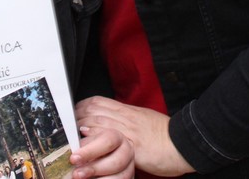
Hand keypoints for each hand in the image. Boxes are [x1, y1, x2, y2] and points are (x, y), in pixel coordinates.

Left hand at [70, 125, 133, 178]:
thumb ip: (85, 142)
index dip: (90, 151)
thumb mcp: (90, 141)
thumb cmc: (96, 147)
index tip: (74, 158)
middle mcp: (126, 151)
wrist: (106, 156)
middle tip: (76, 174)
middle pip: (115, 162)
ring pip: (119, 177)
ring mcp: (129, 167)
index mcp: (117, 137)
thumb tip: (76, 138)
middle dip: (94, 169)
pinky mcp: (129, 178)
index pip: (107, 141)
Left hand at [75, 97, 192, 176]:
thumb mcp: (144, 119)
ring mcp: (128, 131)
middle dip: (76, 116)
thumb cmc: (165, 135)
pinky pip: (109, 139)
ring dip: (80, 126)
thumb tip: (111, 119)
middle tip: (65, 124)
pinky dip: (95, 139)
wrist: (183, 143)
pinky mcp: (132, 146)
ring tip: (69, 132)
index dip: (82, 105)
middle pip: (94, 110)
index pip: (99, 102)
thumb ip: (127, 118)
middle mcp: (126, 118)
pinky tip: (85, 141)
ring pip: (98, 122)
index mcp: (128, 110)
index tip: (72, 112)